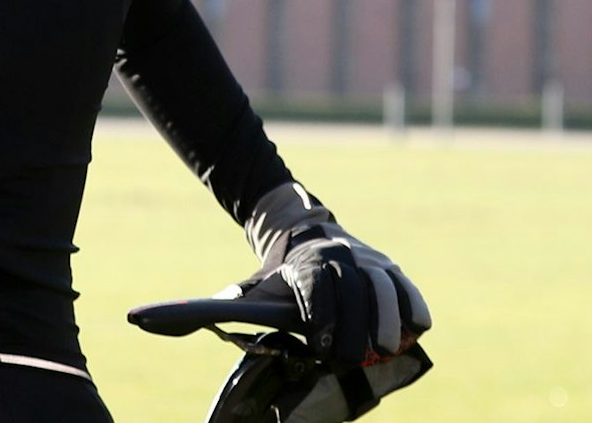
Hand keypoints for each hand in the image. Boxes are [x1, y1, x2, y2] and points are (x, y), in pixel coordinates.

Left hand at [236, 181, 430, 368]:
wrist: (300, 232)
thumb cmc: (278, 275)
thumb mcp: (253, 286)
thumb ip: (227, 305)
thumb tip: (173, 320)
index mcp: (304, 263)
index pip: (316, 287)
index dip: (320, 316)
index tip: (321, 348)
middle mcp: (338, 255)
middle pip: (353, 288)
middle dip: (354, 326)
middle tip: (352, 360)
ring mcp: (366, 258)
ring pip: (382, 284)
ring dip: (387, 317)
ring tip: (386, 348)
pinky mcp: (387, 266)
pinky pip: (404, 284)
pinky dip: (413, 303)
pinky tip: (418, 327)